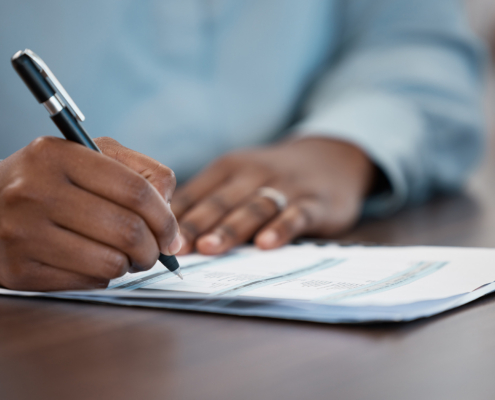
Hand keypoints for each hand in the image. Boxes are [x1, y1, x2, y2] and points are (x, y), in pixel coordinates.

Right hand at [0, 136, 179, 290]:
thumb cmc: (51, 181)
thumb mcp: (91, 156)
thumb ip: (140, 172)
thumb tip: (171, 220)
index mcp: (57, 155)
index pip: (136, 190)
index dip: (165, 217)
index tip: (170, 232)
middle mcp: (34, 191)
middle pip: (127, 230)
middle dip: (154, 248)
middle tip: (154, 250)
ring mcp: (22, 233)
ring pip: (111, 262)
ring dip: (132, 264)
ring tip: (127, 255)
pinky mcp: (18, 270)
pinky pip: (88, 281)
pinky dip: (104, 275)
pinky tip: (94, 261)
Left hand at [172, 137, 374, 254]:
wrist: (330, 159)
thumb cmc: (271, 177)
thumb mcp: (239, 178)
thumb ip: (210, 200)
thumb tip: (167, 230)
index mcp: (229, 168)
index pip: (197, 193)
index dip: (176, 216)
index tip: (154, 237)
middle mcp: (254, 173)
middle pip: (221, 201)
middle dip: (196, 224)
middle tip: (175, 247)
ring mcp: (285, 187)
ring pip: (254, 207)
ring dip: (231, 228)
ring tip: (210, 247)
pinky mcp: (314, 201)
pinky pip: (296, 215)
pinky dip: (281, 228)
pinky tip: (267, 244)